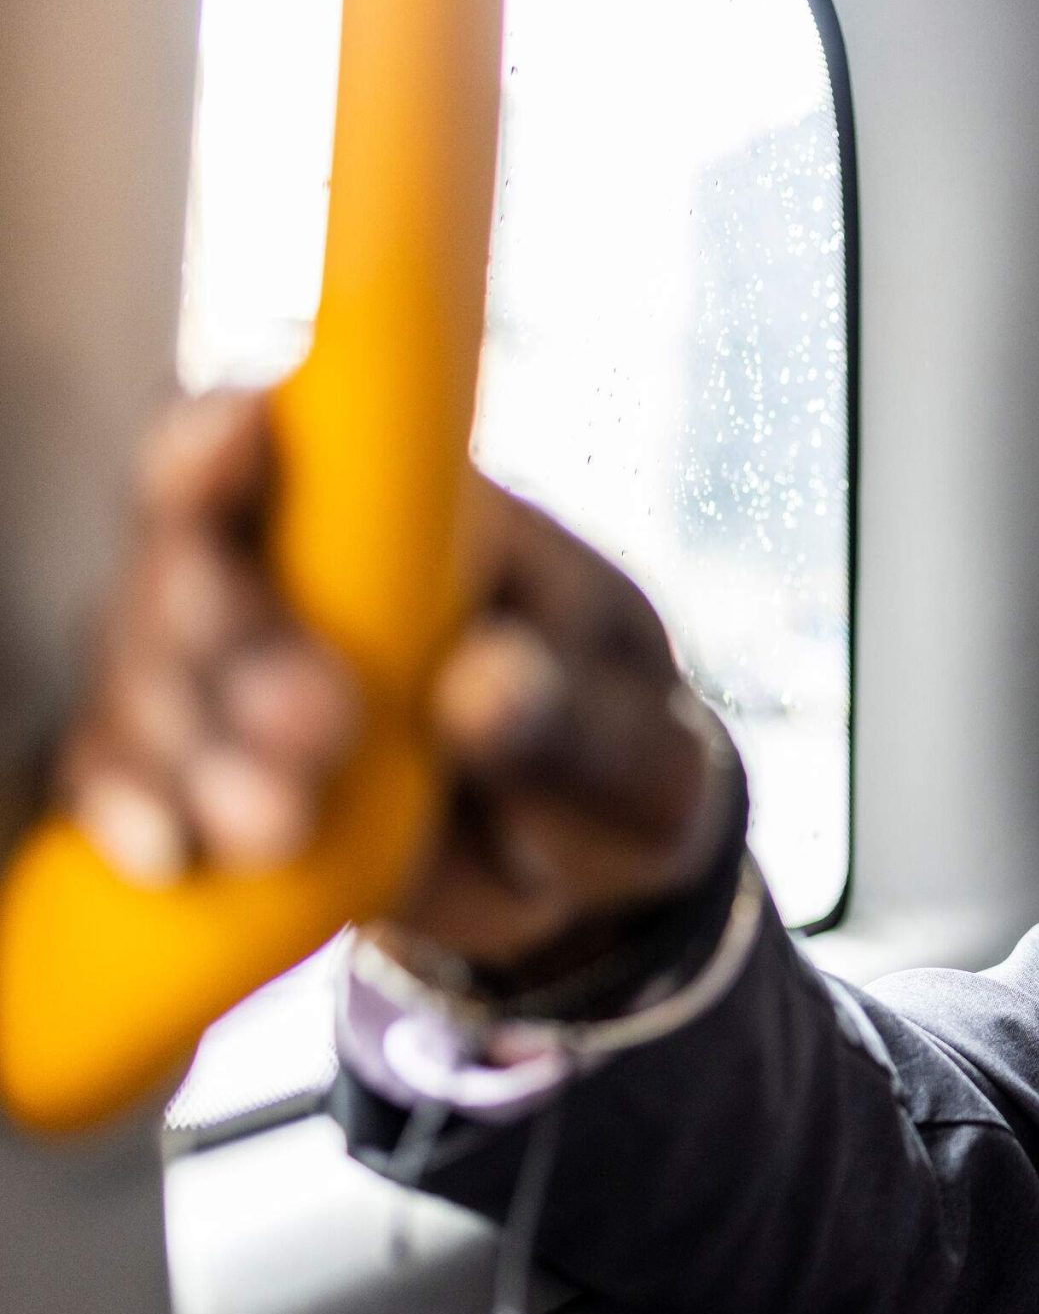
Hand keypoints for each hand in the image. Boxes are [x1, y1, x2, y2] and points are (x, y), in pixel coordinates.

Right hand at [55, 389, 733, 974]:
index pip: (288, 435)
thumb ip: (570, 723)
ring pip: (142, 675)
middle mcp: (293, 575)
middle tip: (317, 722)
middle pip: (185, 560)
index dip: (232, 434)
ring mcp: (231, 680)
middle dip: (220, 633)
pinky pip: (124, 781)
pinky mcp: (200, 779)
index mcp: (416, 513)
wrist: (585, 879)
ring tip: (277, 825)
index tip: (229, 450)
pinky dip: (131, 813)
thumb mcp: (639, 751)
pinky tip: (170, 855)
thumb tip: (484, 687)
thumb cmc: (617, 766)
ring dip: (182, 744)